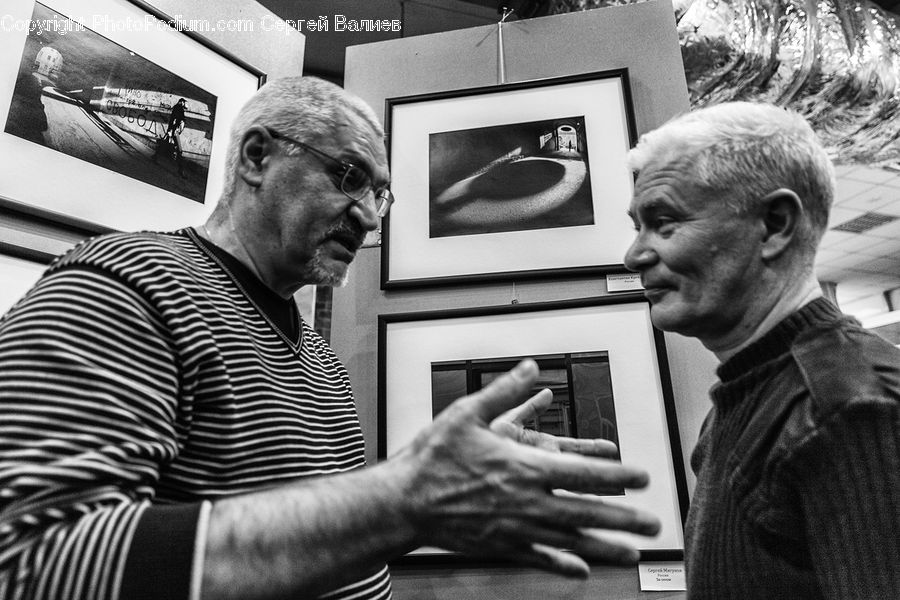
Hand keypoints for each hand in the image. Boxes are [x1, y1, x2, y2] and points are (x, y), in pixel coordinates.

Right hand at [393, 360, 659, 576]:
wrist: (403, 502)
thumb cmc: (433, 457)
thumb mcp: (468, 413)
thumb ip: (504, 391)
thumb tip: (530, 368)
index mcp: (523, 467)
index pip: (583, 474)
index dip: (619, 477)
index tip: (643, 477)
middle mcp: (526, 502)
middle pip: (586, 512)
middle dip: (625, 519)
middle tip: (653, 524)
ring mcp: (515, 528)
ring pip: (570, 541)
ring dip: (605, 547)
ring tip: (632, 553)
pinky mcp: (500, 546)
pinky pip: (539, 558)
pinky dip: (564, 565)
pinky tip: (583, 571)